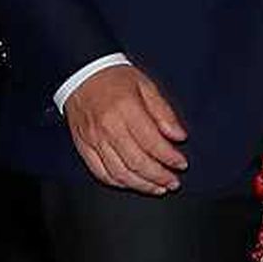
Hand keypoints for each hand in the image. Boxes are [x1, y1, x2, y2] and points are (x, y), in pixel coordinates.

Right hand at [65, 64, 186, 194]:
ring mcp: (94, 139)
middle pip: (137, 162)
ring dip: (142, 185)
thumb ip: (164, 112)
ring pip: (120, 173)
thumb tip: (179, 136)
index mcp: (126, 109)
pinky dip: (119, 183)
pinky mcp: (84, 146)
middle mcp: (108, 127)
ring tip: (158, 188)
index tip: (182, 165)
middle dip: (159, 177)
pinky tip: (133, 183)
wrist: (81, 74)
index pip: (152, 143)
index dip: (170, 158)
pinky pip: (101, 172)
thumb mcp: (146, 86)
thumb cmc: (114, 79)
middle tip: (173, 182)